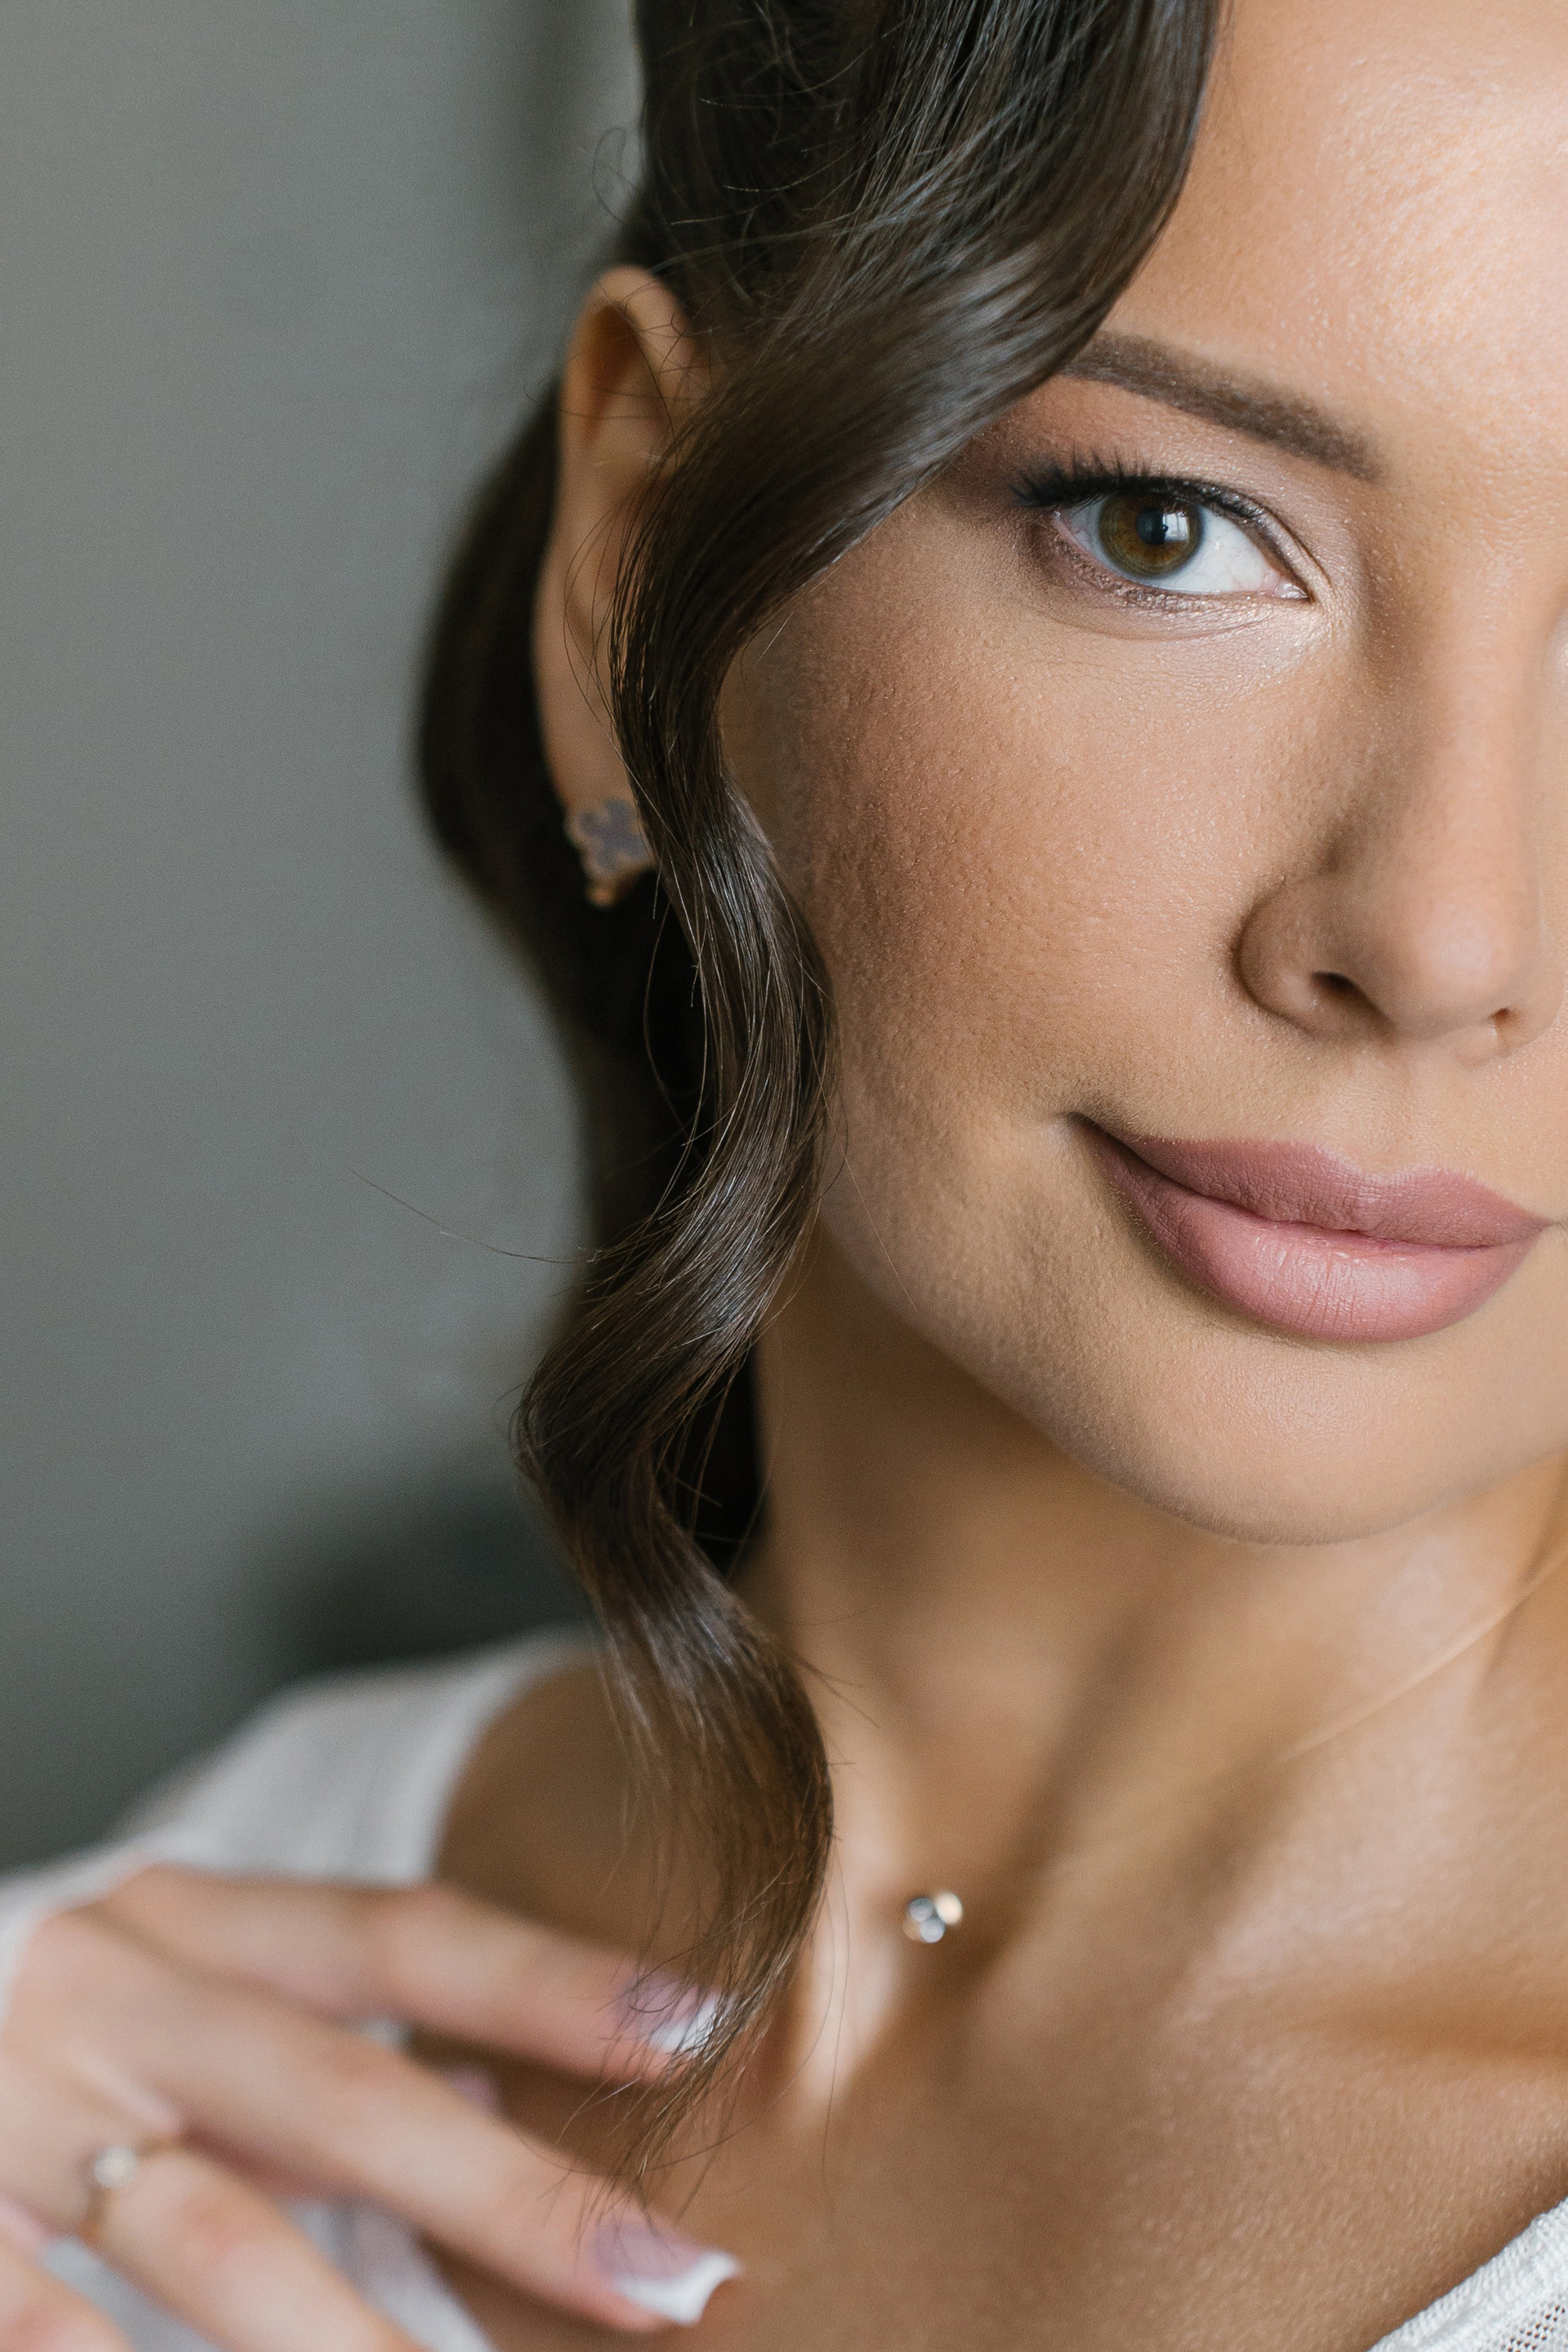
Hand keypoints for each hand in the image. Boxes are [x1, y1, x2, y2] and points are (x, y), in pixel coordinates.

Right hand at [0, 1866, 731, 2349]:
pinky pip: (51, 2324)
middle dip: (516, 2200)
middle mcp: (109, 1993)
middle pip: (343, 2095)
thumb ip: (320, 2041)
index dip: (549, 1982)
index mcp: (186, 1919)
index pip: (401, 1933)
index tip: (697, 2031)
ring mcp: (13, 2107)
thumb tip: (508, 2100)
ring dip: (359, 2340)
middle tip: (671, 2276)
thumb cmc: (55, 2025)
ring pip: (217, 2238)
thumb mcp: (181, 1993)